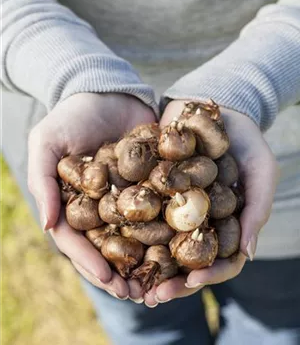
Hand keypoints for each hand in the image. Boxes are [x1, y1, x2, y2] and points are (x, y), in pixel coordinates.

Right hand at [28, 93, 155, 299]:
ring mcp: (128, 195)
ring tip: (163, 282)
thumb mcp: (46, 143)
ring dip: (148, 259)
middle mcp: (101, 205)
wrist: (106, 92)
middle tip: (140, 295)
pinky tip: (182, 244)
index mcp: (73, 203)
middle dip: (123, 271)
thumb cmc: (70, 116)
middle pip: (110, 245)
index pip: (79, 240)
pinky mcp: (151, 182)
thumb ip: (42, 181)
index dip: (91, 262)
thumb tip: (47, 224)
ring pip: (137, 233)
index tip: (109, 281)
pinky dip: (169, 227)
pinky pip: (160, 207)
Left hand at [143, 100, 277, 305]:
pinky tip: (109, 237)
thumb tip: (248, 252)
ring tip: (126, 278)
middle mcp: (194, 217)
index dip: (206, 275)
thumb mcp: (260, 169)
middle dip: (168, 278)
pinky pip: (137, 207)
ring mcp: (170, 203)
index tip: (190, 284)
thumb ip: (257, 207)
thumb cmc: (245, 139)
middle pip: (182, 257)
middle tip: (151, 295)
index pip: (218, 258)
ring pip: (156, 239)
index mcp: (222, 221)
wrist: (213, 102)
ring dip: (143, 261)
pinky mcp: (149, 185)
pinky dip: (124, 223)